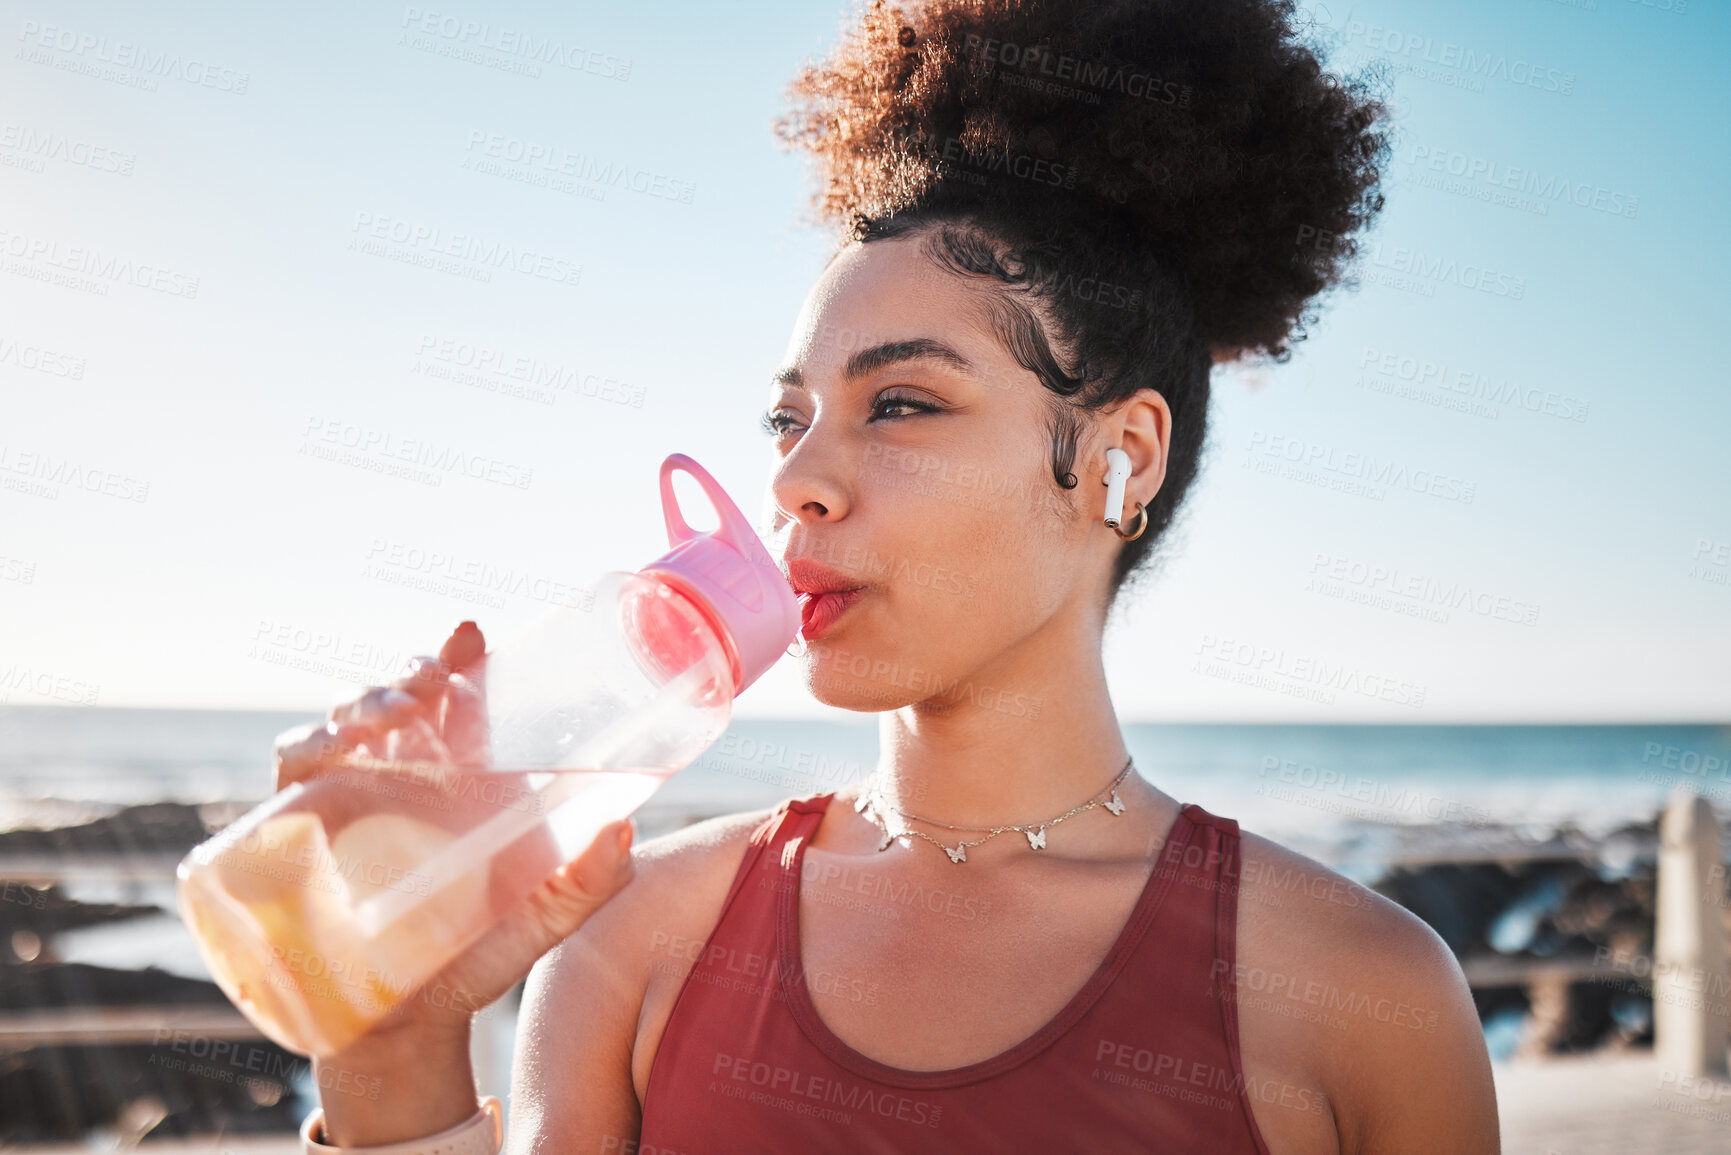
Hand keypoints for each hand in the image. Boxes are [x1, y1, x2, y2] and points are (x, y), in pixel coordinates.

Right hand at [270, 622, 637, 1043]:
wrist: (408, 1026)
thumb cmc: (481, 960)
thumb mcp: (545, 922)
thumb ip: (588, 884)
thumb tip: (625, 832)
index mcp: (466, 778)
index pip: (459, 699)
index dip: (460, 658)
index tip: (471, 636)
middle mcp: (409, 775)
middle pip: (400, 694)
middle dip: (411, 672)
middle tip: (433, 684)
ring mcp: (355, 794)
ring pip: (346, 718)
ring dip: (364, 699)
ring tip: (396, 712)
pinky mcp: (306, 825)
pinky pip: (293, 766)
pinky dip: (306, 743)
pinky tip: (329, 747)